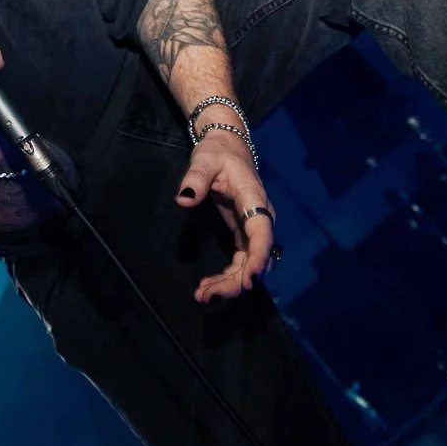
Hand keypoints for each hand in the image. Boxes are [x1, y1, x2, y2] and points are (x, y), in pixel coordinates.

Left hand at [177, 126, 277, 301]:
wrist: (227, 149)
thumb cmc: (217, 153)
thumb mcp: (205, 159)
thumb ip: (196, 178)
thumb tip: (185, 197)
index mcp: (254, 199)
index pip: (261, 231)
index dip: (259, 256)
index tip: (251, 278)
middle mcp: (260, 218)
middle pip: (256, 256)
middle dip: (237, 280)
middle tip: (208, 295)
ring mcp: (253, 229)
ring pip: (249, 264)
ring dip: (230, 283)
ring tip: (202, 296)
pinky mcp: (244, 234)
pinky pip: (241, 262)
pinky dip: (227, 277)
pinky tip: (207, 287)